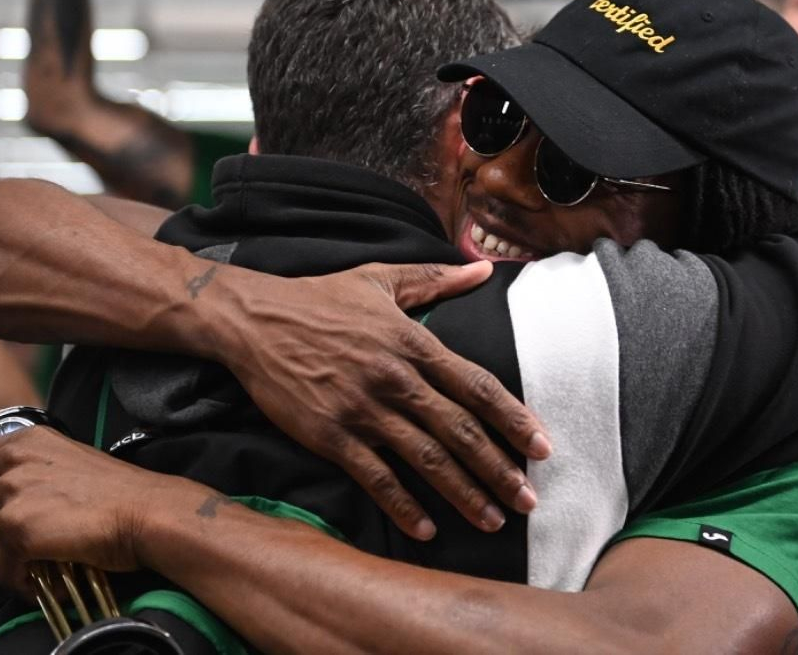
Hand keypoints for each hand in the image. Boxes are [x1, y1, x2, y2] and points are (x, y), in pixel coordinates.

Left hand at [0, 427, 172, 590]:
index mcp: (24, 440)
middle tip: (21, 554)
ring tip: (43, 567)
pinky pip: (4, 571)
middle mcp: (11, 460)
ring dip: (10, 564)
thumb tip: (3, 510)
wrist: (147, 512)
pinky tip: (52, 579)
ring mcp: (11, 493)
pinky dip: (24, 583)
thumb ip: (30, 474)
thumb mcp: (66, 464)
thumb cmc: (119, 495)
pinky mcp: (16, 528)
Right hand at [213, 260, 549, 540]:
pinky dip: (404, 507)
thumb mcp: (380, 280)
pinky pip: (377, 478)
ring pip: (426, 460)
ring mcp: (363, 410)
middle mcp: (395, 379)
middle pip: (460, 431)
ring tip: (494, 519)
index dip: (513, 418)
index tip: (543, 446)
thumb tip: (484, 268)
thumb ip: (436, 280)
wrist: (254, 320)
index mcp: (413, 342)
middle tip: (530, 500)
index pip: (477, 385)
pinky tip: (427, 529)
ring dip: (464, 494)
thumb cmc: (319, 298)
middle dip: (500, 468)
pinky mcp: (331, 436)